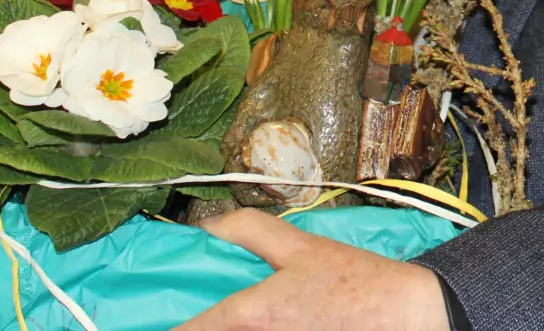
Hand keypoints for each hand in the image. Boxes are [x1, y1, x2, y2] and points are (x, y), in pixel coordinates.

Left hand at [176, 209, 449, 330]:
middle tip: (183, 315)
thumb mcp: (302, 246)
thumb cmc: (356, 282)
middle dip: (200, 324)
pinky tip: (277, 322)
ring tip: (248, 315)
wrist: (407, 315)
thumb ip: (252, 231)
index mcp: (250, 315)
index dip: (165, 329)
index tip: (137, 323)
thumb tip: (211, 223)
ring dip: (225, 327)